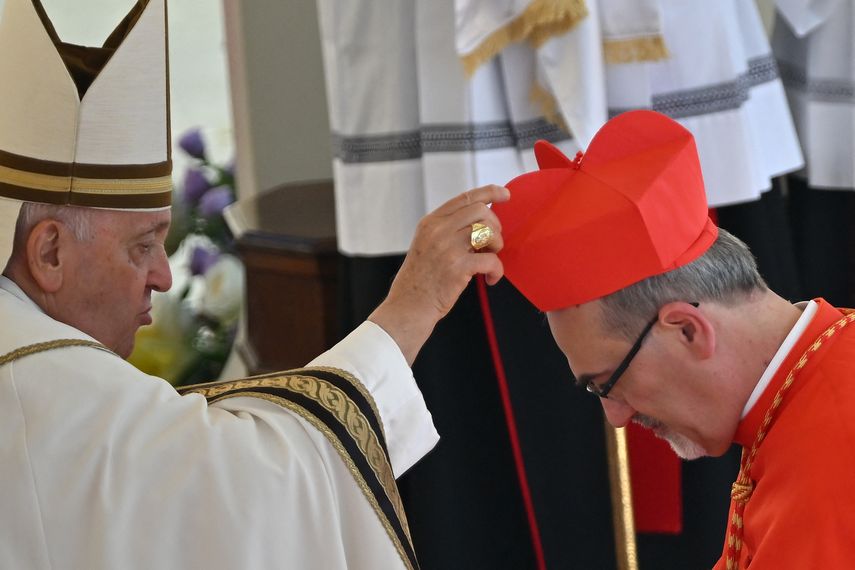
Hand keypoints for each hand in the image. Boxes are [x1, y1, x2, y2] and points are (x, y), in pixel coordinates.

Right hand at [369, 184, 509, 364]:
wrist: (408, 307)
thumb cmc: (420, 280)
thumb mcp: (426, 245)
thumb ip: (447, 230)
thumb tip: (481, 221)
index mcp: (431, 222)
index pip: (465, 197)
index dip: (489, 192)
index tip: (505, 194)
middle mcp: (438, 230)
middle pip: (481, 211)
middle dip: (495, 226)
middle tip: (492, 244)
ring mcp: (447, 248)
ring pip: (489, 232)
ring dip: (497, 246)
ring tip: (490, 259)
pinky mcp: (458, 268)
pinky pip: (492, 260)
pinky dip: (497, 270)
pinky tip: (490, 279)